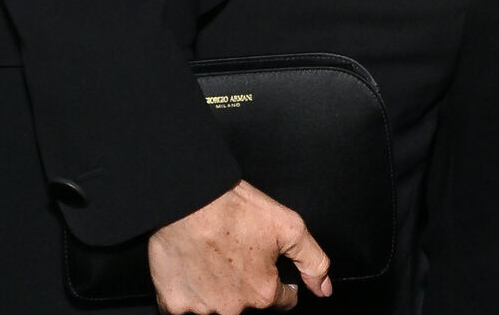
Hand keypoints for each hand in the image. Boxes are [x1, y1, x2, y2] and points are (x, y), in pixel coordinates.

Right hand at [148, 180, 330, 313]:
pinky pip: (185, 305)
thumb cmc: (232, 207)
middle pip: (247, 302)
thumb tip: (324, 288)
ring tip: (212, 255)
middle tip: (235, 251)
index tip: (268, 264)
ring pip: (217, 304)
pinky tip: (191, 267)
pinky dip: (189, 291)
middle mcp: (233, 309)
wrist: (187, 196)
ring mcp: (202, 309)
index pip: (282, 299)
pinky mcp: (174, 303)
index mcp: (262, 292)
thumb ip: (313, 260)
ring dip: (217, 287)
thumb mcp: (288, 225)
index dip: (280, 281)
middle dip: (245, 282)